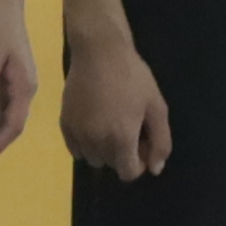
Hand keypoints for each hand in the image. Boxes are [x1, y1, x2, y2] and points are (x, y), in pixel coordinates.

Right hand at [61, 23, 170, 180]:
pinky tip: (94, 122)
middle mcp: (96, 141)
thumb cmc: (133, 77)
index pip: (128, 173)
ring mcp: (77, 133)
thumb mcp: (157, 106)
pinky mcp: (64, 124)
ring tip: (110, 124)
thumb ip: (160, 141)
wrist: (99, 52)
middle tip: (128, 127)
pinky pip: (76, 149)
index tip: (142, 143)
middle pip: (111, 165)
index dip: (139, 163)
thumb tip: (155, 169)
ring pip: (92, 159)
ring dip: (103, 150)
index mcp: (121, 138)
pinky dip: (86, 143)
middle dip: (122, 154)